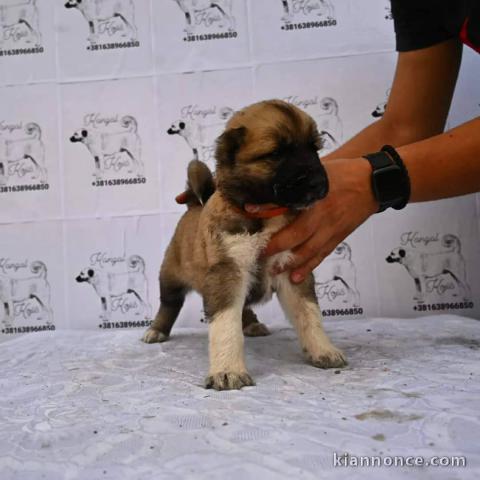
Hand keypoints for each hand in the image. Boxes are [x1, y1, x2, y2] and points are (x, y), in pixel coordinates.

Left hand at [250, 157, 377, 282]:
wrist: (373, 184)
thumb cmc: (343, 174)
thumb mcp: (319, 171)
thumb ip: (298, 179)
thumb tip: (272, 182)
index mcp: (316, 197)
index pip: (288, 203)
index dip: (268, 207)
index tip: (249, 210)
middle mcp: (322, 217)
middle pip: (297, 235)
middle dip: (276, 246)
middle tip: (259, 252)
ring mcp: (330, 230)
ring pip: (308, 251)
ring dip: (289, 262)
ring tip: (273, 270)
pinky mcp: (336, 238)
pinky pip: (320, 255)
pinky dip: (308, 267)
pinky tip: (295, 277)